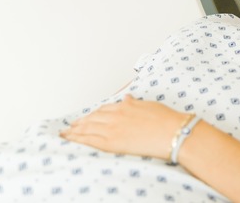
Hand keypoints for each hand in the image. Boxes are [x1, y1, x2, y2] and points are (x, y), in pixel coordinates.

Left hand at [60, 94, 187, 159]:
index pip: (104, 109)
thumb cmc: (166, 119)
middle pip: (92, 118)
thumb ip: (135, 103)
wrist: (173, 132)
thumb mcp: (150, 105)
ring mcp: (112, 129)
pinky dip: (78, 139)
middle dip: (80, 122)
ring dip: (75, 130)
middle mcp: (116, 115)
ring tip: (67, 133)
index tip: (88, 116)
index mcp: (125, 106)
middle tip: (72, 126)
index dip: (94, 113)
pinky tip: (70, 139)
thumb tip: (127, 98)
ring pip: (87, 128)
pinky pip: (89, 140)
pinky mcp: (112, 142)